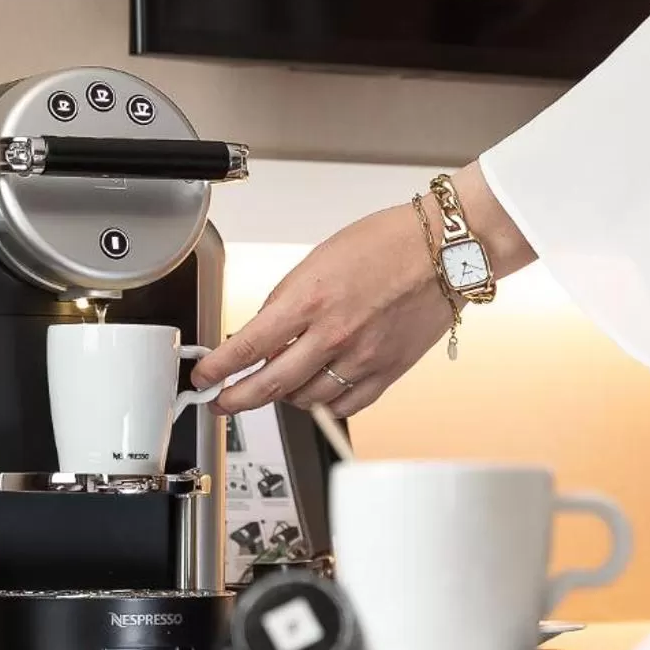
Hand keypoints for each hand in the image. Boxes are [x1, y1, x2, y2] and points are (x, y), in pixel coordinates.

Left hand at [191, 163, 534, 416]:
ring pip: (306, 399)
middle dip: (238, 398)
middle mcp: (334, 334)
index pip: (248, 346)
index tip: (204, 377)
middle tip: (223, 402)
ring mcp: (362, 359)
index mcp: (310, 299)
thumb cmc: (388, 243)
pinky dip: (324, 404)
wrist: (445, 250)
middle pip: (270, 385)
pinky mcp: (387, 373)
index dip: (218, 368)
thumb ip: (287, 300)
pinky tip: (317, 392)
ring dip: (284, 396)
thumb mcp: (318, 259)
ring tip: (278, 384)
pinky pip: (345, 405)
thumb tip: (261, 334)